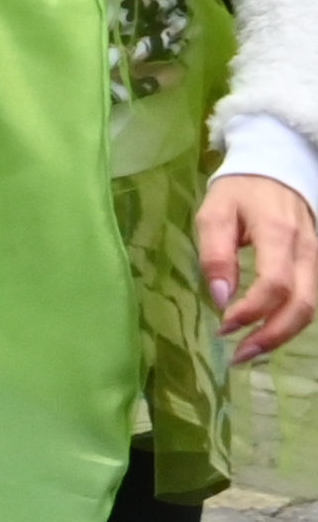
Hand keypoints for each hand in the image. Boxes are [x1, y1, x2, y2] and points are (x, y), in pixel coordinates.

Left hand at [204, 170, 317, 361]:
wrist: (276, 166)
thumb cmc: (239, 190)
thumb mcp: (214, 213)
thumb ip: (215, 253)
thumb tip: (220, 297)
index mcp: (279, 234)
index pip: (276, 284)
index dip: (252, 311)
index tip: (224, 327)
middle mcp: (305, 250)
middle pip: (303, 305)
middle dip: (272, 336)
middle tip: (239, 355)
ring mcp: (316, 258)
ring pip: (310, 307)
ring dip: (282, 335)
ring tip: (248, 351)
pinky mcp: (315, 264)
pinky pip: (309, 299)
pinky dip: (288, 321)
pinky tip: (264, 332)